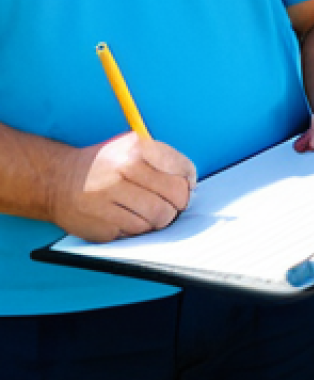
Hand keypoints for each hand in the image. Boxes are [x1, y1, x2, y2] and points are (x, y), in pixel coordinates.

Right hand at [49, 132, 196, 242]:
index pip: (181, 169)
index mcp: (135, 148)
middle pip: (175, 196)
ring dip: (160, 218)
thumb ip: (162, 160)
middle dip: (179, 203)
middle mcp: (122, 170)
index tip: (186, 185)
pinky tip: (128, 217)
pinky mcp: (102, 224)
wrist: (57, 180)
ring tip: (149, 211)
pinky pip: (138, 231)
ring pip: (159, 217)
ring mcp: (110, 198)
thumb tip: (189, 184)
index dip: (188, 181)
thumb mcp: (131, 147)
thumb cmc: (104, 164)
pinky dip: (140, 228)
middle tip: (172, 204)